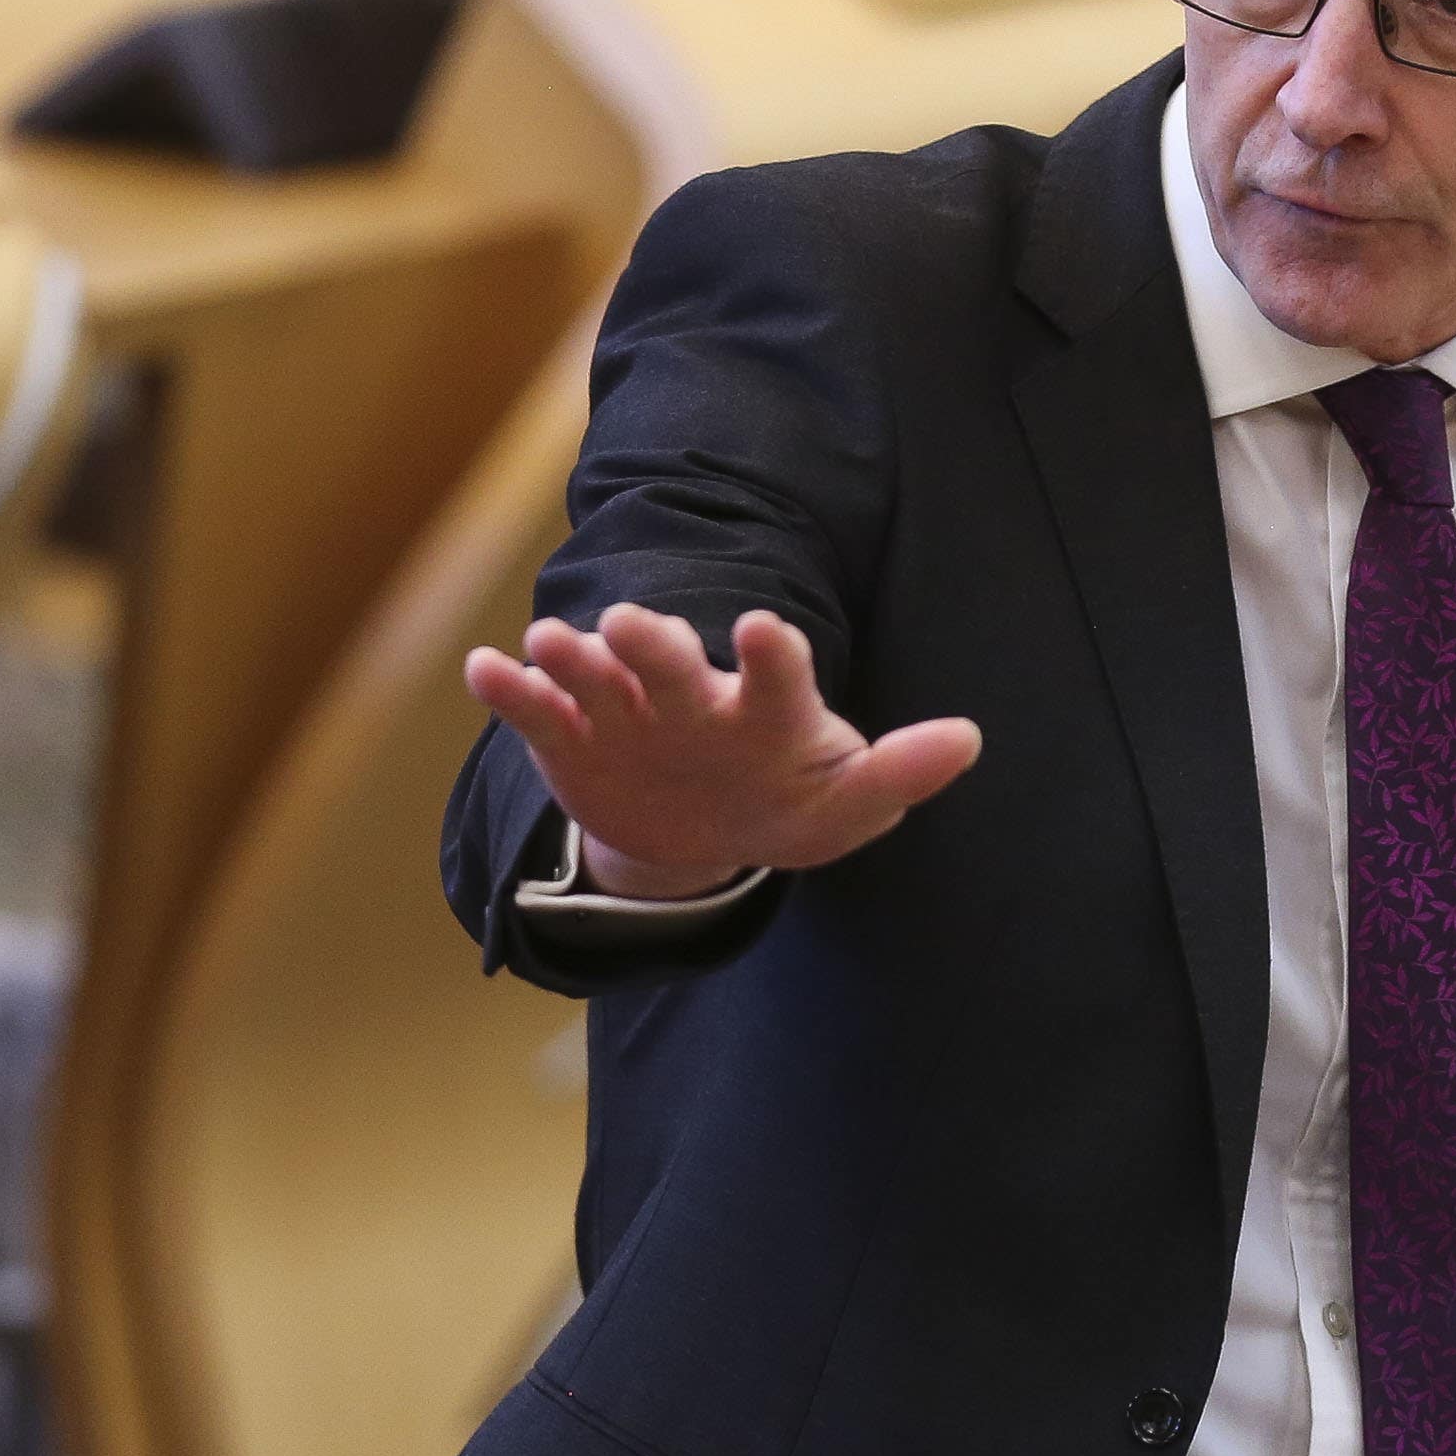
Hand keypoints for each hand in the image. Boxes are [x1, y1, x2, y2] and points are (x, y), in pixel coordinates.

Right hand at [463, 603, 981, 895]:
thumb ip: (897, 774)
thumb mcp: (844, 806)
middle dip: (653, 644)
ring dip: (574, 658)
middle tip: (633, 623)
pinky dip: (510, 690)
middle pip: (672, 665)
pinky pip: (536, 711)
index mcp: (765, 708)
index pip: (775, 674)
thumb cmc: (786, 803)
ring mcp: (626, 713)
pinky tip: (485, 672)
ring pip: (597, 676)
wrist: (701, 833)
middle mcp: (692, 695)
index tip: (764, 628)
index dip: (773, 654)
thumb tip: (970, 740)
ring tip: (551, 643)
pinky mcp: (571, 739)